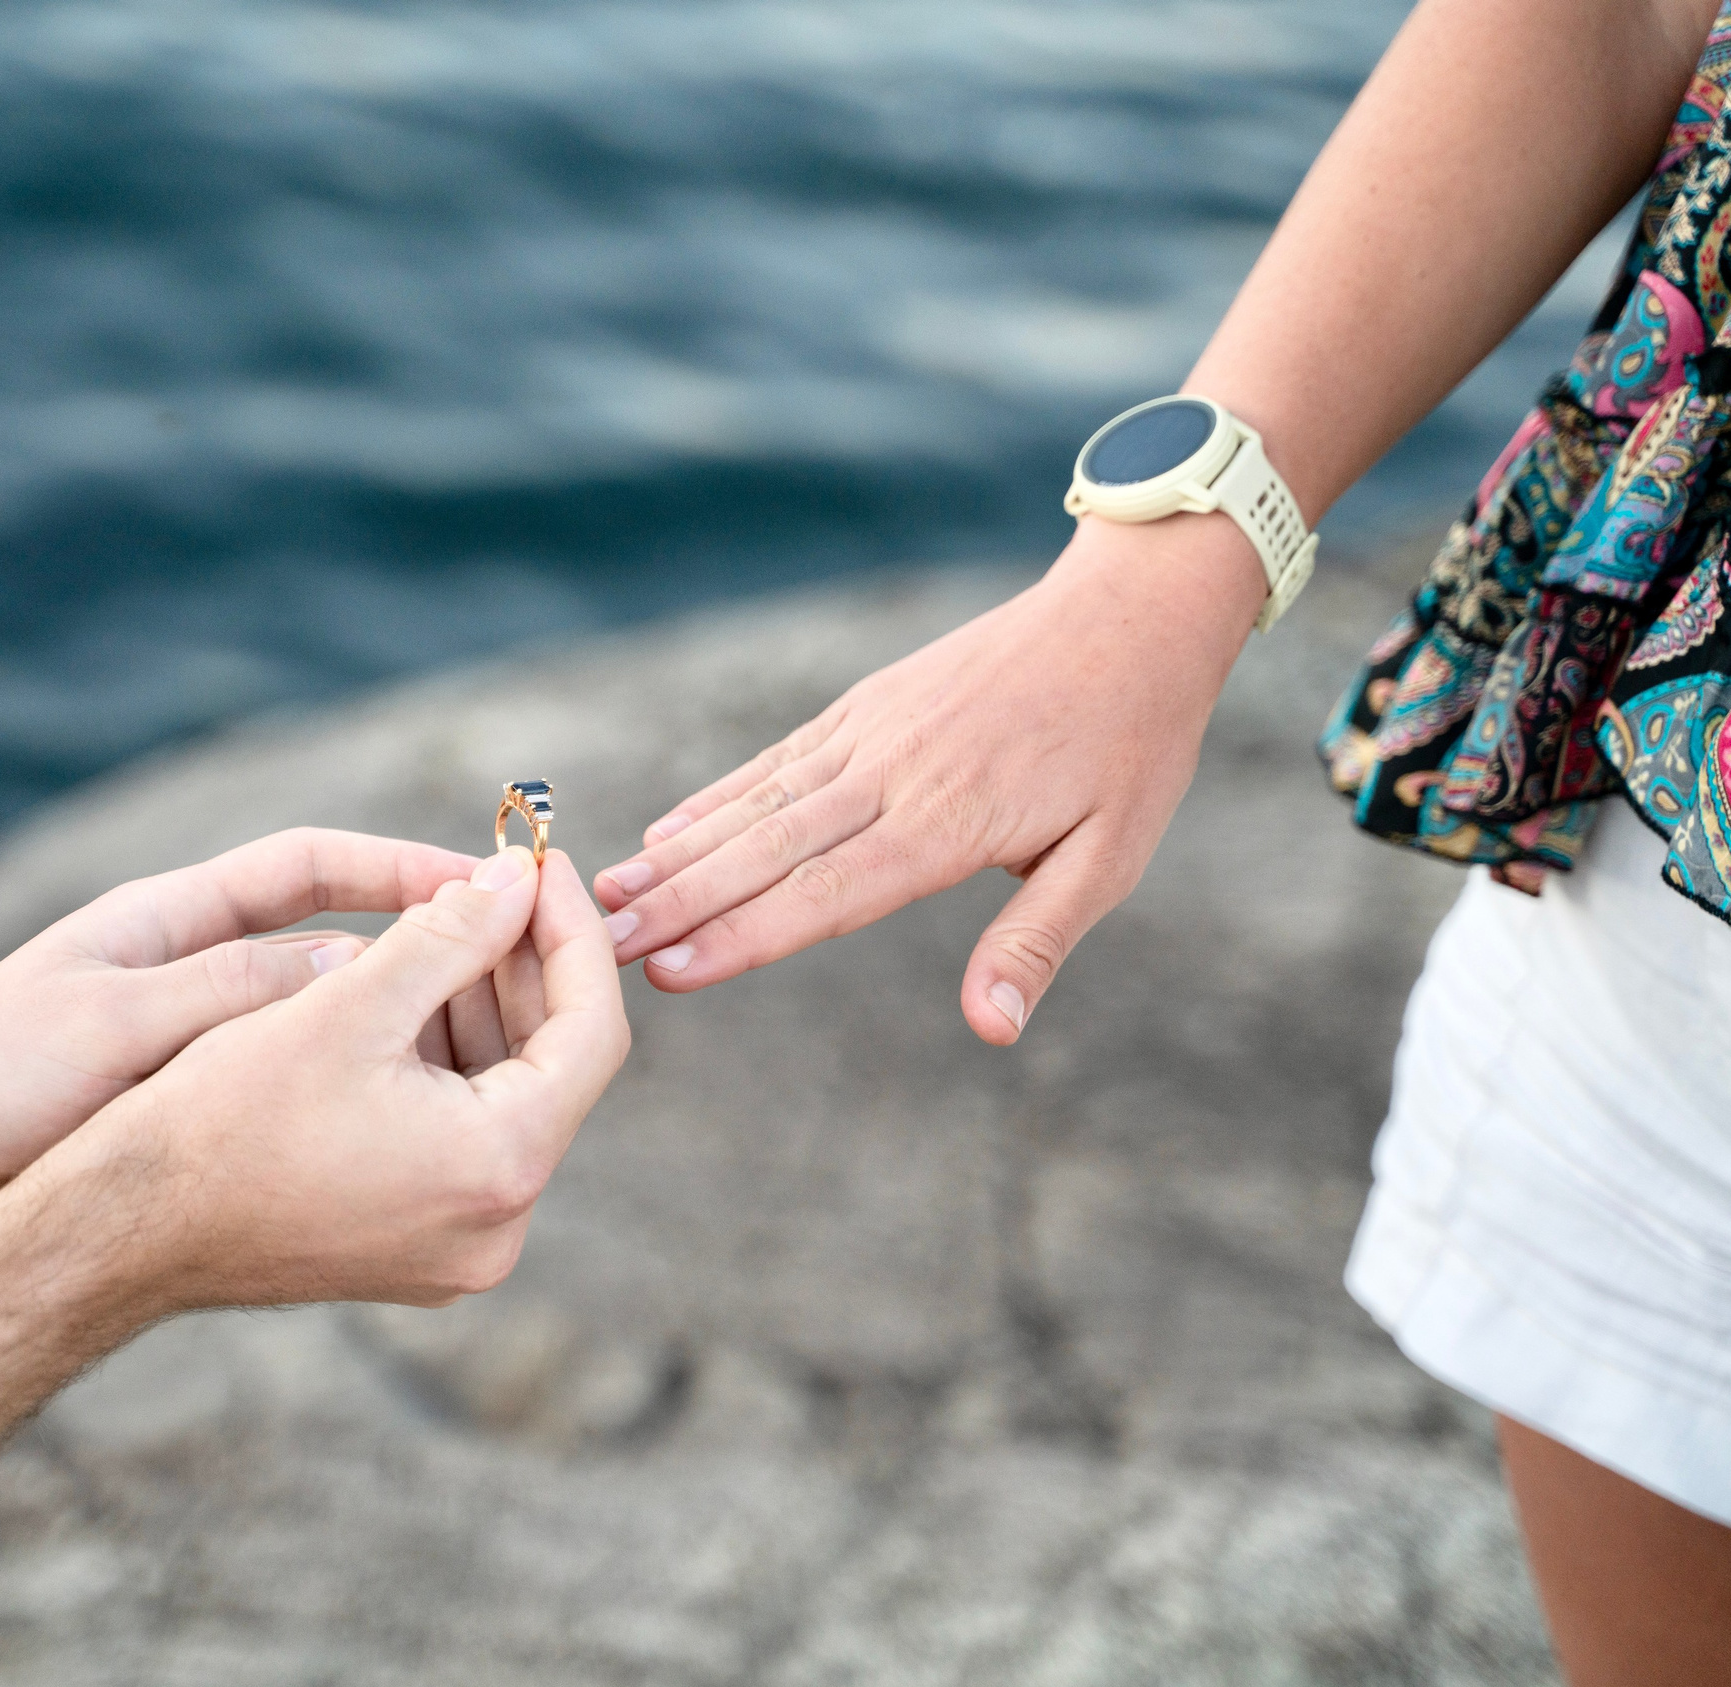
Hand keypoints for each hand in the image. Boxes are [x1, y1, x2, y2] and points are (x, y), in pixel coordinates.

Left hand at [0, 829, 481, 1287]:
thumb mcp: (113, 1026)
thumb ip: (229, 993)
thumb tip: (361, 971)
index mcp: (175, 924)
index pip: (314, 868)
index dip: (403, 865)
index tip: (489, 880)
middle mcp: (199, 981)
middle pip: (341, 949)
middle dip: (427, 951)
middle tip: (519, 976)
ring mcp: (201, 1056)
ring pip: (332, 1035)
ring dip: (404, 1040)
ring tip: (489, 1064)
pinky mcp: (191, 1128)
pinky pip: (301, 1106)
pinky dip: (359, 1106)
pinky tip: (414, 1137)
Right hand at [81, 846, 630, 1309]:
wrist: (119, 1233)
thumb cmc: (219, 1122)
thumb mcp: (344, 1005)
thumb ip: (449, 934)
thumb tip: (518, 878)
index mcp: (497, 1169)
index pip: (593, 1032)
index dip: (572, 937)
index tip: (539, 868)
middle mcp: (497, 1228)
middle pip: (552, 1066)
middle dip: (518, 966)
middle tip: (481, 884)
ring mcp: (457, 1248)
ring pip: (503, 1098)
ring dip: (475, 1008)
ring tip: (429, 928)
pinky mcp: (414, 1249)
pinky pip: (459, 1137)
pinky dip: (440, 1063)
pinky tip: (393, 998)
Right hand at [594, 515, 1260, 1041]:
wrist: (1129, 613)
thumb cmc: (1131, 747)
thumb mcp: (1111, 858)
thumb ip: (1036, 942)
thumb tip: (992, 1028)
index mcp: (949, 822)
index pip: (826, 895)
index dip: (741, 938)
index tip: (667, 973)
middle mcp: (892, 775)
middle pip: (768, 851)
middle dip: (678, 905)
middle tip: (600, 946)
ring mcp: (870, 733)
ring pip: (757, 804)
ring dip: (677, 854)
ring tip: (608, 894)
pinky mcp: (866, 707)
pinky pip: (777, 761)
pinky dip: (716, 797)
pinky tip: (665, 830)